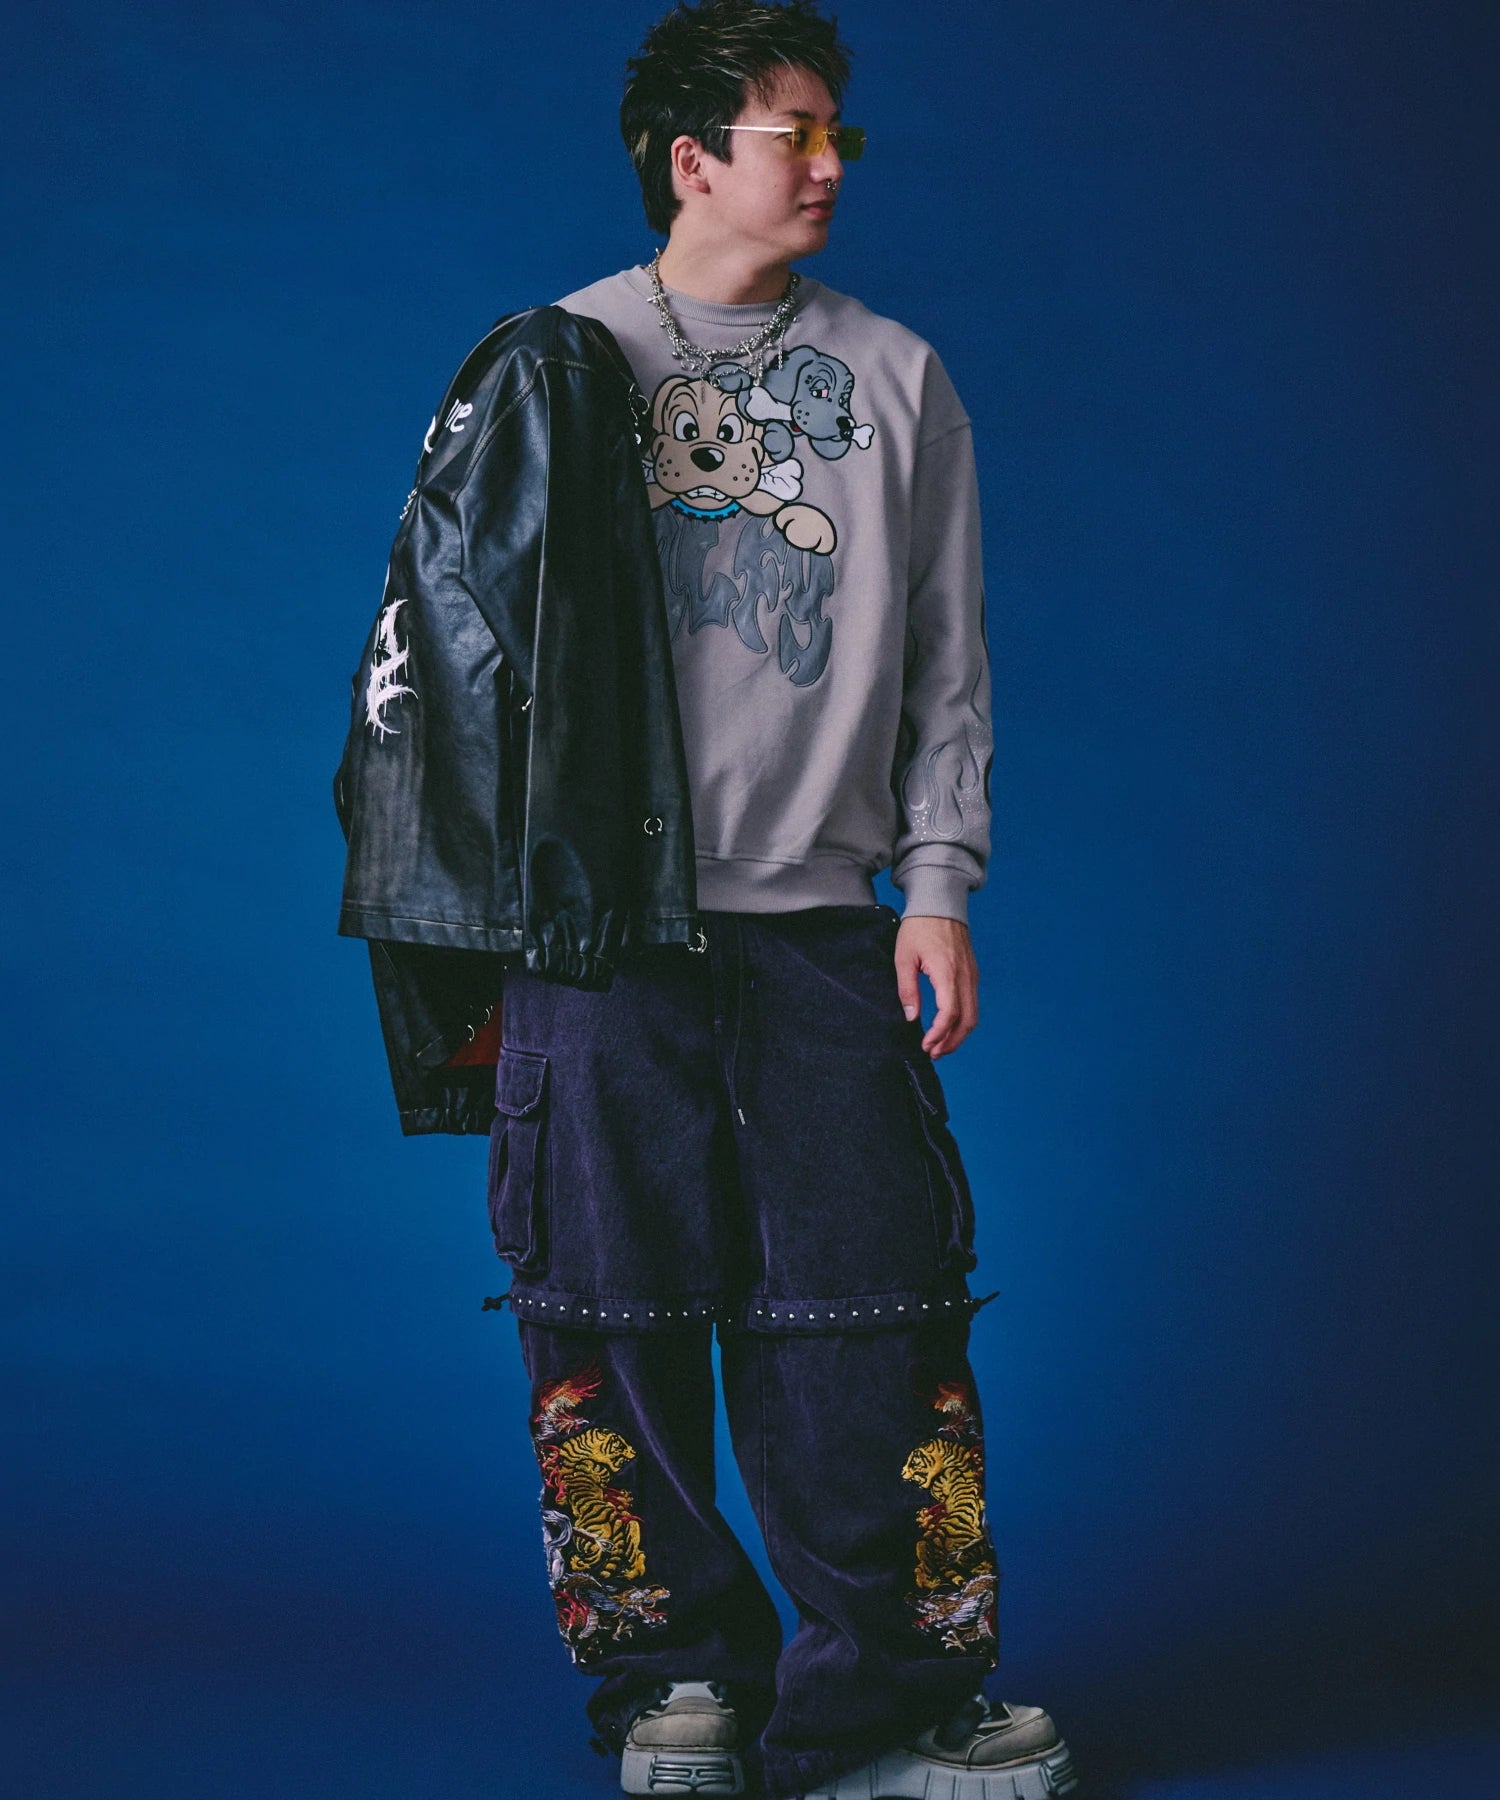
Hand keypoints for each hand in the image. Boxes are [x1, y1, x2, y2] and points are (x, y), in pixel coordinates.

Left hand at [894, 915, 978, 1057]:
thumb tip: (912, 1018)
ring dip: (959, 1034)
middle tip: (934, 1053)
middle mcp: (965, 976)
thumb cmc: (919, 927)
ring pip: (973, 1014)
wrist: (940, 903)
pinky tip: (948, 1026)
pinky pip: (972, 1003)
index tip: (925, 1045)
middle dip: (952, 1042)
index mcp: (947, 972)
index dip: (938, 1034)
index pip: (949, 1014)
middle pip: (967, 1020)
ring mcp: (972, 974)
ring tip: (941, 1045)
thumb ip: (907, 989)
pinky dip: (963, 1020)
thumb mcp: (904, 957)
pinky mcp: (972, 972)